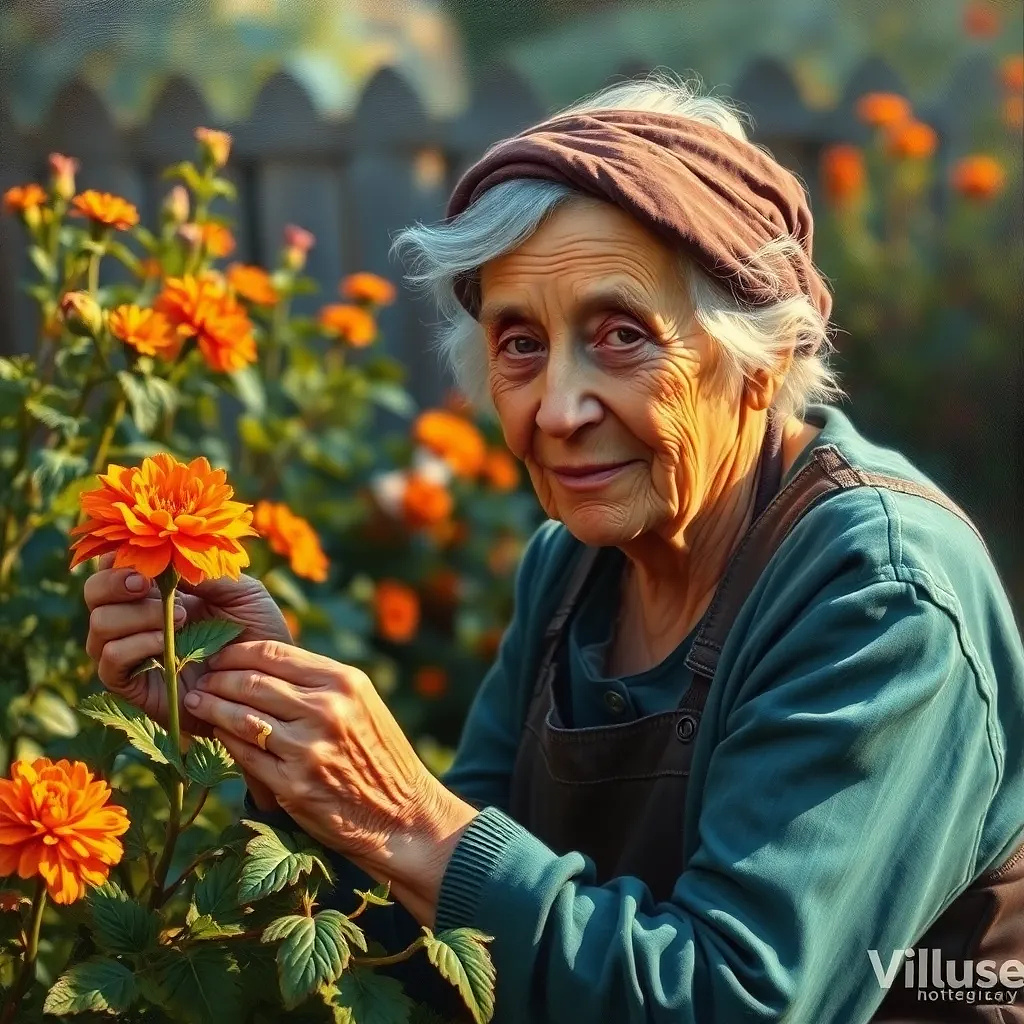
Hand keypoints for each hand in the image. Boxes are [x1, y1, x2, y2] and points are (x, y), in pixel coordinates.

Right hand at [84, 553, 291, 808]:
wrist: (266, 682)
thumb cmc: (257, 632)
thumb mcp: (242, 592)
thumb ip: (207, 571)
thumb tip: (169, 557)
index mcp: (159, 591)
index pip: (117, 567)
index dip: (120, 558)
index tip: (145, 557)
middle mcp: (136, 619)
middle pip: (95, 592)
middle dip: (114, 582)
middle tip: (147, 584)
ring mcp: (132, 652)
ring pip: (100, 625)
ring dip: (136, 614)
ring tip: (181, 618)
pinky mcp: (133, 686)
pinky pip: (110, 660)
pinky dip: (135, 645)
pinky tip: (168, 643)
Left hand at [183, 641, 477, 924]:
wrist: (403, 814)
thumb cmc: (379, 754)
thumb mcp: (361, 704)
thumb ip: (319, 682)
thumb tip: (263, 663)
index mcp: (345, 681)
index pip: (275, 652)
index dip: (238, 651)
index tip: (221, 655)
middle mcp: (326, 710)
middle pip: (253, 682)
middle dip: (219, 678)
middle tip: (201, 678)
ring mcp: (307, 749)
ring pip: (241, 717)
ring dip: (212, 706)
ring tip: (197, 700)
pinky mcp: (292, 785)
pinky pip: (244, 755)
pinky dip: (225, 740)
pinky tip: (216, 733)